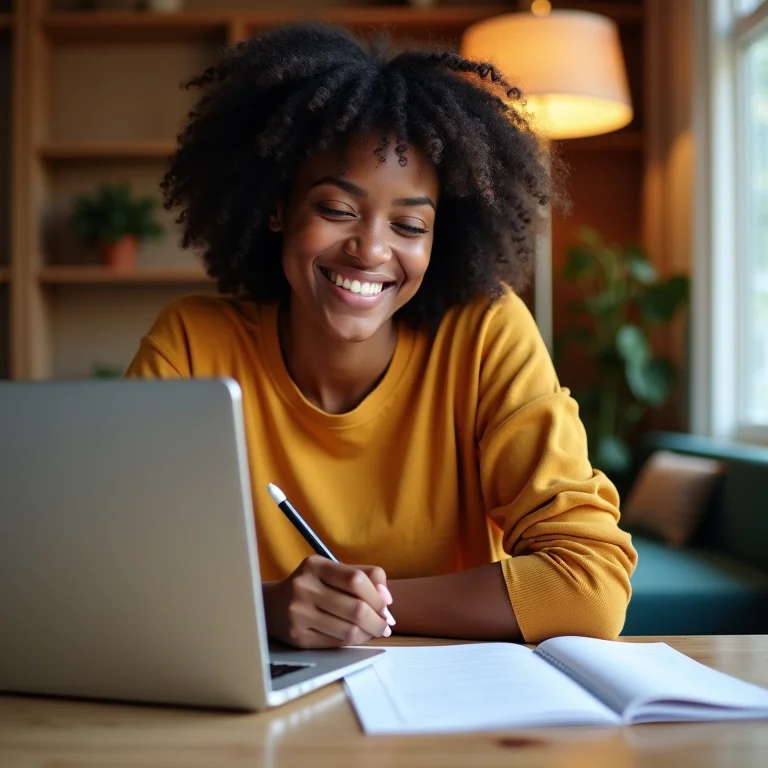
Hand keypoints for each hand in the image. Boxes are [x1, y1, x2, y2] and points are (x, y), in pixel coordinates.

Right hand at [262, 555, 395, 648]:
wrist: (271, 605)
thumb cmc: (311, 586)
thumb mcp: (331, 570)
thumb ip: (364, 575)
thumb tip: (387, 598)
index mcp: (314, 566)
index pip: (355, 579)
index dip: (377, 595)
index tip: (386, 605)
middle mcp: (304, 588)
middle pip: (355, 608)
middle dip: (378, 619)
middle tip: (386, 624)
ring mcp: (298, 614)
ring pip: (348, 630)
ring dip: (369, 633)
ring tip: (374, 630)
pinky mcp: (298, 638)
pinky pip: (336, 643)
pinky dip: (354, 641)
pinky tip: (357, 636)